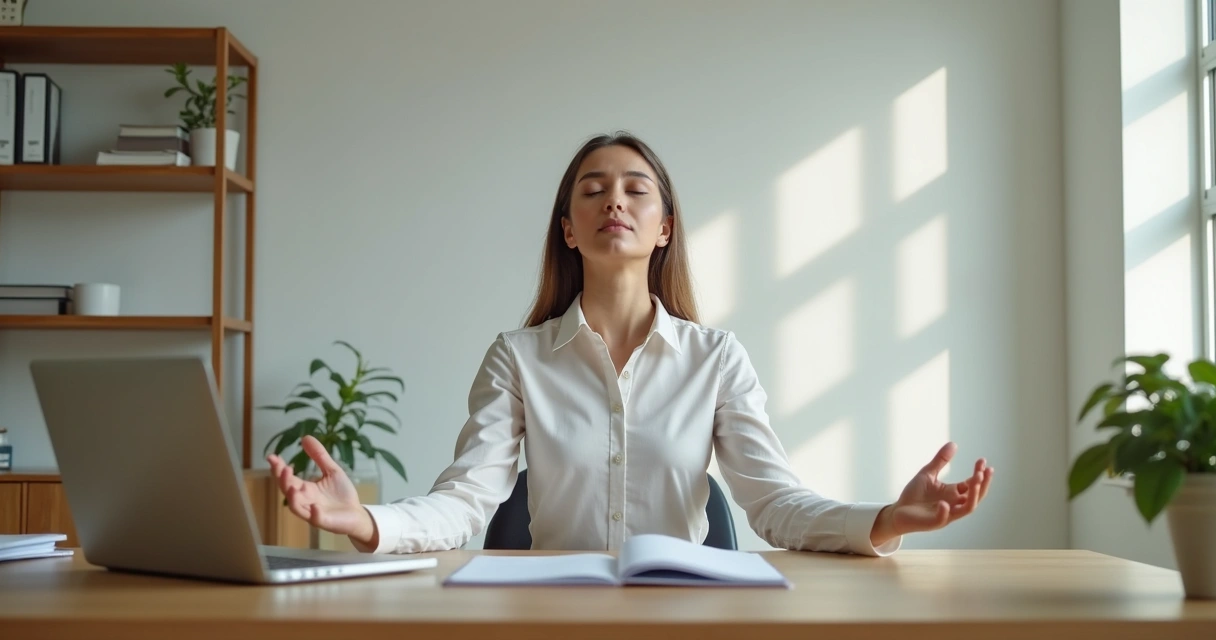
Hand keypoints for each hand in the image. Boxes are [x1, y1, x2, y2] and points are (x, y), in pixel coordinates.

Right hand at [267, 435, 377, 548]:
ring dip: (292, 498)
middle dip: (283, 480)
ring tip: (292, 486)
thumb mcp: (331, 470)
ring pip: (297, 507)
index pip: (288, 478)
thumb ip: (319, 456)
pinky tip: (315, 506)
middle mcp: (305, 500)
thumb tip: (305, 437)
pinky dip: (314, 513)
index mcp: (305, 488)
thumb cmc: (341, 494)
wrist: (357, 513)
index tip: (271, 457)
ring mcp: (313, 512)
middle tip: (282, 468)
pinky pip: (316, 519)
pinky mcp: (324, 521)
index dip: (279, 468)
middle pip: (288, 490)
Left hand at [870, 442, 993, 546]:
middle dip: (983, 483)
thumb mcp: (928, 473)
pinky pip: (943, 518)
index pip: (972, 484)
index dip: (979, 473)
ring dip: (974, 496)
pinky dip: (945, 511)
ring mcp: (946, 514)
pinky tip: (943, 503)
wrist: (898, 511)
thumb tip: (953, 443)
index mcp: (954, 493)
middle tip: (985, 470)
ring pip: (968, 508)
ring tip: (976, 480)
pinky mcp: (934, 522)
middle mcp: (954, 504)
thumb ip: (940, 460)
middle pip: (976, 496)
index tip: (983, 460)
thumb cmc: (914, 494)